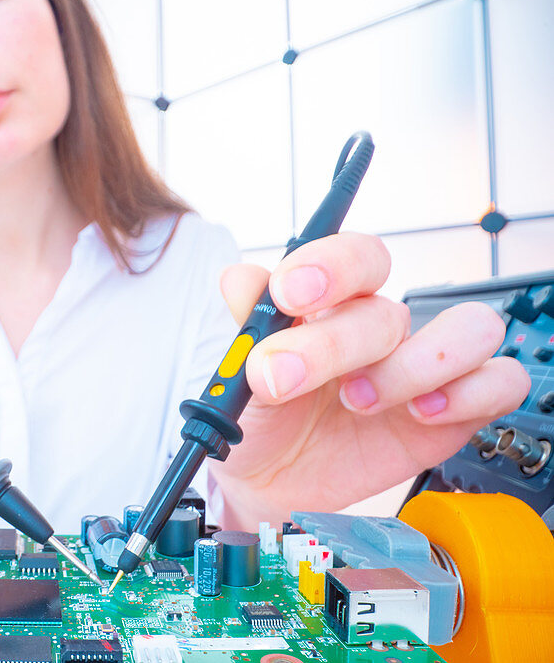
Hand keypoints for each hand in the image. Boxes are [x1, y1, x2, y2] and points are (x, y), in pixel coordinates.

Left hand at [210, 232, 530, 529]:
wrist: (266, 479)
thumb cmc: (260, 414)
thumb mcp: (241, 370)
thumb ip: (248, 322)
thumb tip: (239, 279)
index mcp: (330, 304)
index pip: (354, 258)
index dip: (329, 266)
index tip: (290, 294)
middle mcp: (377, 330)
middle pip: (388, 311)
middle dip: (334, 346)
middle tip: (286, 378)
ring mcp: (418, 368)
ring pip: (469, 330)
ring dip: (416, 365)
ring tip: (360, 401)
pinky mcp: (450, 414)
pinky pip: (499, 382)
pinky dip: (470, 394)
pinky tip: (422, 413)